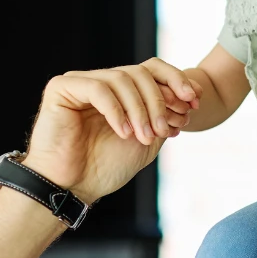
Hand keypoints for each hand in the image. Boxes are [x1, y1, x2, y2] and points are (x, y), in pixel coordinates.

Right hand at [21, 58, 201, 204]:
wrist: (72, 188)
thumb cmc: (106, 167)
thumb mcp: (149, 138)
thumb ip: (167, 113)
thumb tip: (195, 91)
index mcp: (122, 91)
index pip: (153, 69)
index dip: (177, 80)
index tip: (194, 103)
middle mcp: (102, 81)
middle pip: (141, 72)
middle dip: (159, 100)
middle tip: (164, 129)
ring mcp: (81, 82)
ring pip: (122, 79)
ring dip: (140, 109)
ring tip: (144, 137)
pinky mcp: (62, 88)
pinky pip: (98, 89)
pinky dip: (117, 111)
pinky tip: (124, 133)